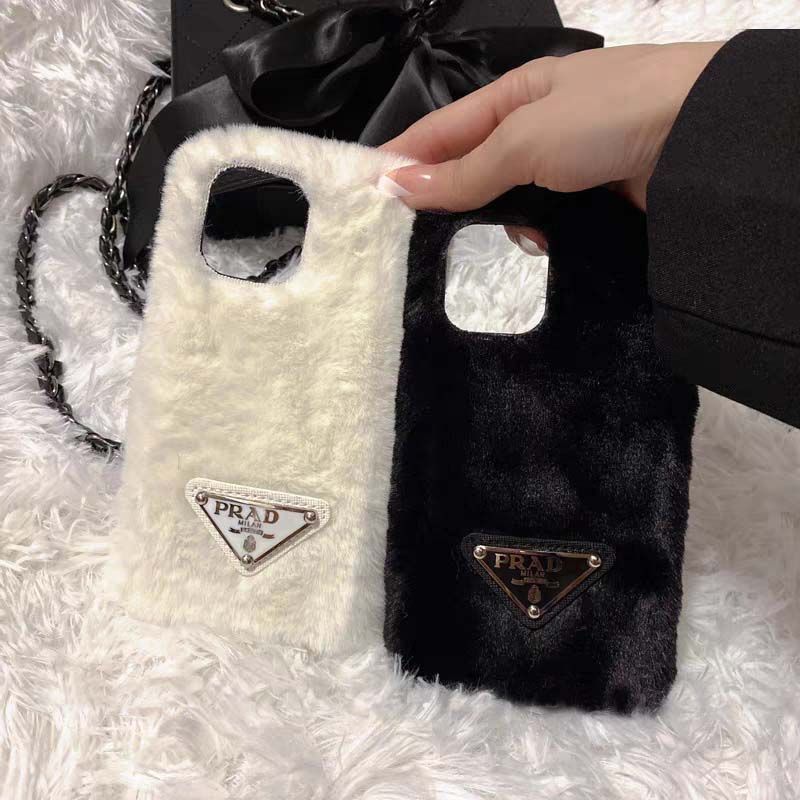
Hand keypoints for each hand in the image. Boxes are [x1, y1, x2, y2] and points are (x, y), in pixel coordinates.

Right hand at [379, 41, 723, 249]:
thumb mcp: (524, 139)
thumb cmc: (608, 117)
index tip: (367, 195)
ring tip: (511, 232)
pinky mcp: (589, 201)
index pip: (443, 129)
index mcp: (516, 94)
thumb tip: (397, 187)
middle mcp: (537, 128)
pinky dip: (537, 235)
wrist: (704, 140)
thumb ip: (463, 171)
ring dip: (501, 222)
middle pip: (473, 169)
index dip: (405, 159)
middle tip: (417, 234)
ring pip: (507, 202)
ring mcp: (566, 166)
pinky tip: (542, 243)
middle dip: (451, 199)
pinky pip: (543, 223)